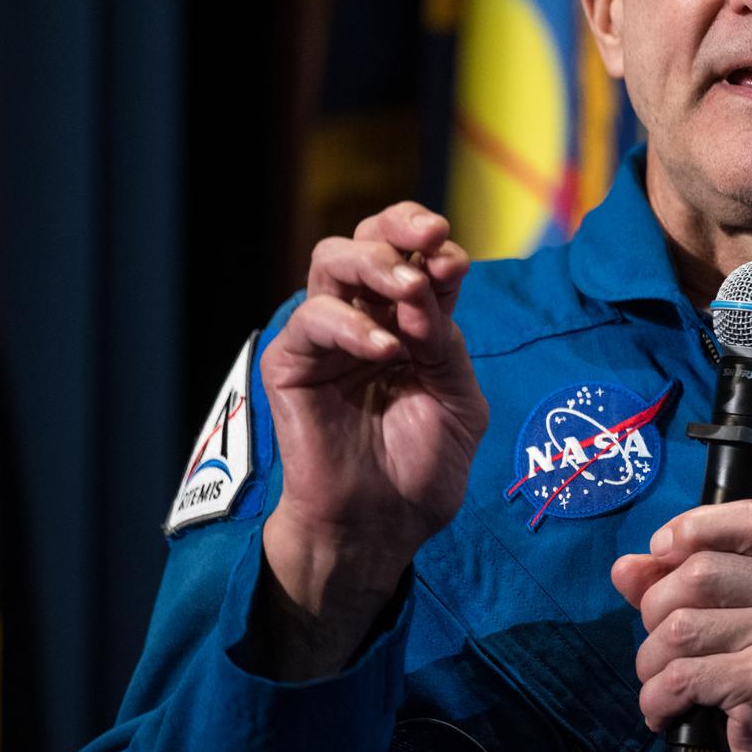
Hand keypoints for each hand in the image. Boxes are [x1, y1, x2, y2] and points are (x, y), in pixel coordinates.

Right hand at [256, 202, 486, 677]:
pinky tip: (385, 350)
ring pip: (331, 260)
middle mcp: (366, 317)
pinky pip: (310, 320)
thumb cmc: (423, 466)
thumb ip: (445, 341)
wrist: (385, 525)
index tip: (455, 259)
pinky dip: (351, 325)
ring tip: (409, 289)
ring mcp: (326, 337)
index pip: (414, 253)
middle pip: (368, 238)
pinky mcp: (292, 364)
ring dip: (375, 262)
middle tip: (431, 238)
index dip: (433, 243)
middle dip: (401, 226)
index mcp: (410, 318)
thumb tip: (424, 285)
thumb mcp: (459, 399)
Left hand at [611, 501, 751, 751]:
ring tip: (663, 680)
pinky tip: (666, 710)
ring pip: (680, 627)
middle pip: (699, 572)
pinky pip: (681, 676)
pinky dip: (657, 698)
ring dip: (653, 660)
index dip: (694, 527)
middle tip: (664, 643)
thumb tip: (626, 567)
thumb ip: (692, 580)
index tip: (661, 550)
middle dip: (657, 609)